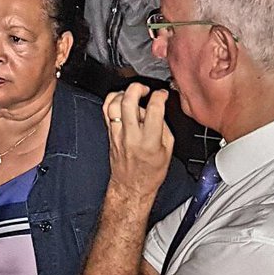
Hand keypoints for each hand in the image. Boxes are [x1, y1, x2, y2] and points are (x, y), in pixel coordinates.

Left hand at [104, 84, 173, 202]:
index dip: (159, 95)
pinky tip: (121, 100)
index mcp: (149, 140)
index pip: (153, 109)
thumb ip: (163, 127)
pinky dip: (112, 101)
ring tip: (133, 94)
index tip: (162, 94)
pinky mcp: (109, 134)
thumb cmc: (150, 172)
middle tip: (145, 89)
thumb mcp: (168, 150)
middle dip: (137, 88)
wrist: (131, 186)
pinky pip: (106, 111)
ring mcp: (117, 134)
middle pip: (128, 102)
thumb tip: (158, 109)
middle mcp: (131, 136)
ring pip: (113, 105)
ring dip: (124, 93)